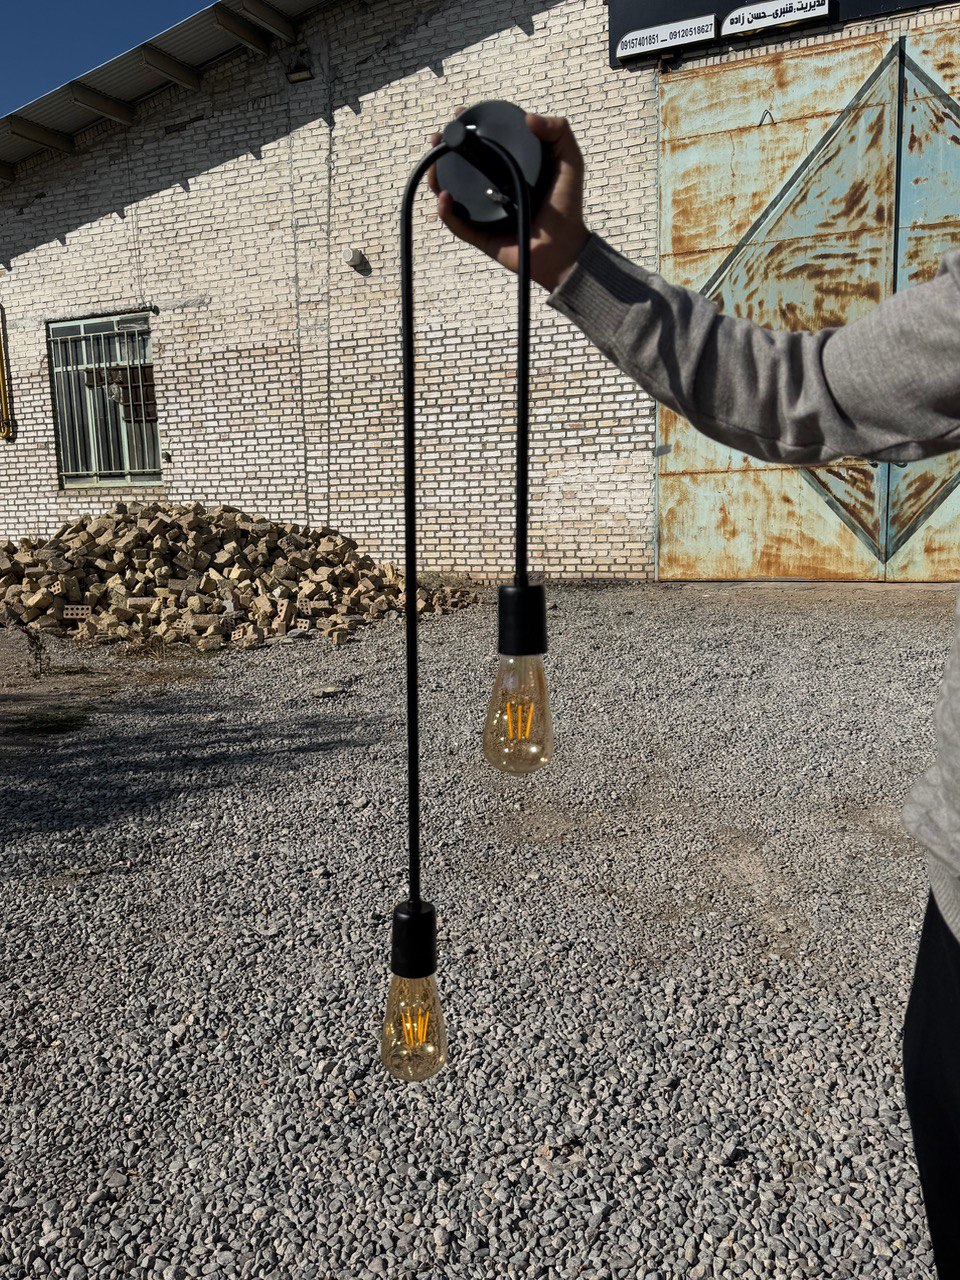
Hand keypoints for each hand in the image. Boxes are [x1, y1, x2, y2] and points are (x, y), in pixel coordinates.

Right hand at [426, 109, 590, 292]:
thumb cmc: (568, 207)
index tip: (460, 116)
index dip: (469, 129)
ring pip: (451, 192)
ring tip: (434, 164)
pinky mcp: (480, 235)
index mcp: (509, 169)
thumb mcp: (570, 162)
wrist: (565, 247)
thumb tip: (529, 117)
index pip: (484, 145)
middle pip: (460, 166)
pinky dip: (446, 212)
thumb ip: (560, 132)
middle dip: (443, 151)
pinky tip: (444, 197)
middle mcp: (493, 187)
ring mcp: (484, 211)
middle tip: (437, 138)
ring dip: (436, 177)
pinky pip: (457, 223)